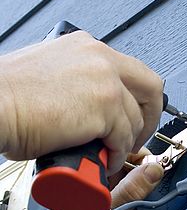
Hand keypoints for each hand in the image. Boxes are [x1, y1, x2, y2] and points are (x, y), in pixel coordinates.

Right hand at [0, 31, 162, 173]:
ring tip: (112, 155)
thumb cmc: (7, 95)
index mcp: (87, 47)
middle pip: (149, 88)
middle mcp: (101, 59)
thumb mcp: (48, 71)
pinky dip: (117, 155)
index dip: (137, 98)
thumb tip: (85, 99)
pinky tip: (105, 162)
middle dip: (149, 117)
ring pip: (136, 119)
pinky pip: (123, 139)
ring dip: (127, 142)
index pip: (130, 71)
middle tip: (137, 137)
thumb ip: (74, 79)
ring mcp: (106, 82)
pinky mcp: (105, 108)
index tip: (133, 114)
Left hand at [33, 149, 163, 209]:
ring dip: (141, 182)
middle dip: (143, 170)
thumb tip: (154, 169)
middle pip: (126, 161)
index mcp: (85, 170)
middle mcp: (92, 175)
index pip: (118, 150)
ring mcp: (100, 186)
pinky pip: (128, 187)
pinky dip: (138, 192)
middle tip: (153, 182)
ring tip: (147, 194)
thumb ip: (132, 191)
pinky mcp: (107, 197)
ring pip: (129, 174)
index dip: (139, 156)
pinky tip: (140, 201)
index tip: (154, 166)